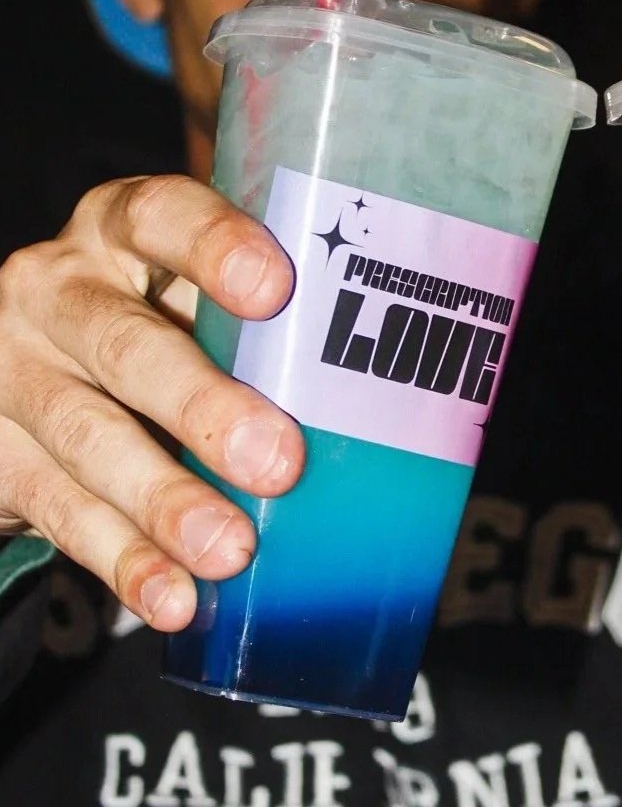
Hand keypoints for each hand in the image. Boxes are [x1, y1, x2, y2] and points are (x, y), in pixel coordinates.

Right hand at [0, 175, 300, 630]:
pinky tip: (175, 596)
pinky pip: (60, 512)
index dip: (215, 247)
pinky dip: (125, 561)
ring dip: (166, 502)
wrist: (29, 365)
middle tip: (278, 461)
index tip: (276, 290)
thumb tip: (394, 376)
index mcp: (120, 228)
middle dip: (202, 406)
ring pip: (89, 439)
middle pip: (124, 345)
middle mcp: (56, 289)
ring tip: (234, 549)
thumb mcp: (193, 289)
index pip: (163, 215)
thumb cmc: (156, 315)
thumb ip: (262, 315)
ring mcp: (15, 372)